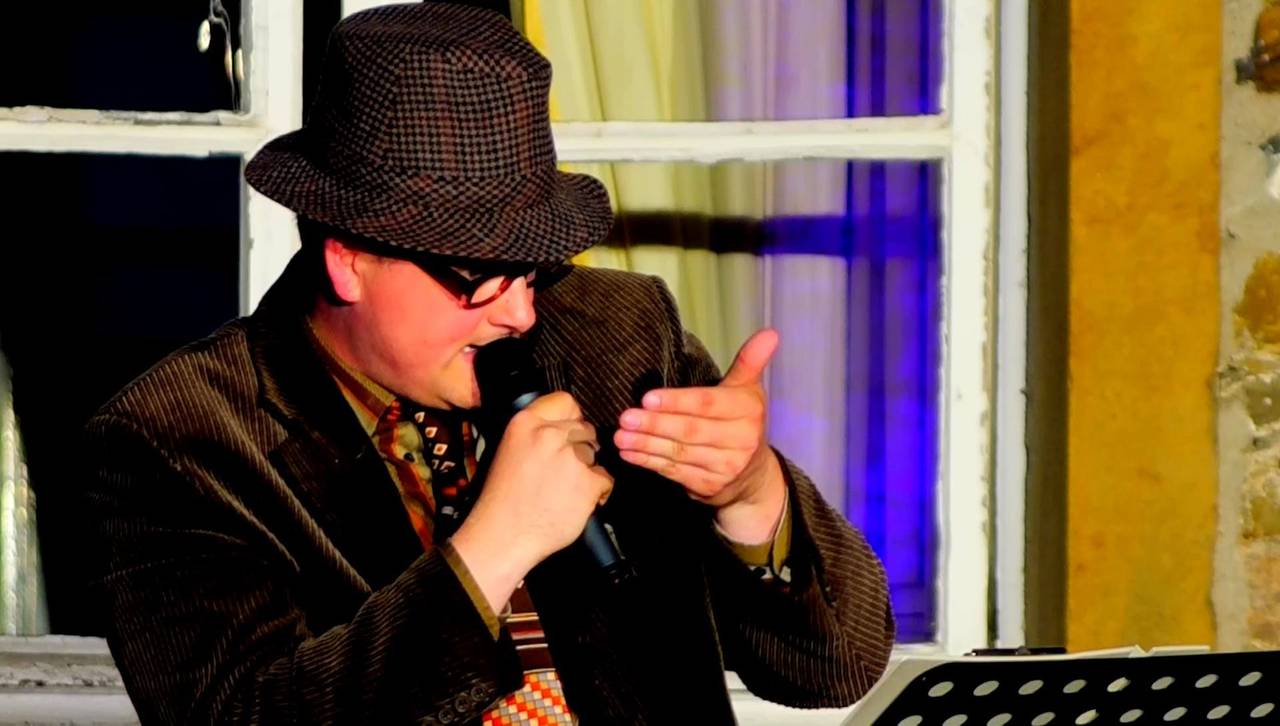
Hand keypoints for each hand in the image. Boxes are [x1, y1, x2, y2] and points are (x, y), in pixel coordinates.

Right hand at [451, 392, 611, 609]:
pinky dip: (598, 492)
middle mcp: (549, 434)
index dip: (572, 418)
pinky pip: (606, 479)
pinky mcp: (588, 481)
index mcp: (525, 423)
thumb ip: (536, 434)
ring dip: (588, 471)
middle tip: (564, 471)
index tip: (569, 431)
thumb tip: (565, 427)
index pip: (566, 402)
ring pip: (595, 454)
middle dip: (580, 448)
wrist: (503, 536)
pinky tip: (577, 502)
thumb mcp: (510, 450)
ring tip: (567, 490)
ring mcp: (570, 457)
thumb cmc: (503, 500)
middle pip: (585, 429)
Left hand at [613, 329, 786, 542]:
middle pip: (691, 430)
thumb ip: (750, 361)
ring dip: (646, 444)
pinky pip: (675, 472)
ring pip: (680, 452)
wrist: (753, 476)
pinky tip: (630, 454)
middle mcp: (741, 440)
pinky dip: (650, 463)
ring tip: (621, 436)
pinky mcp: (710, 487)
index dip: (677, 402)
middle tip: (626, 417)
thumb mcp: (748, 390)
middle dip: (655, 424)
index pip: (708, 404)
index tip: (648, 397)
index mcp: (748, 411)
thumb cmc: (742, 422)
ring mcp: (726, 467)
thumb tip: (770, 333)